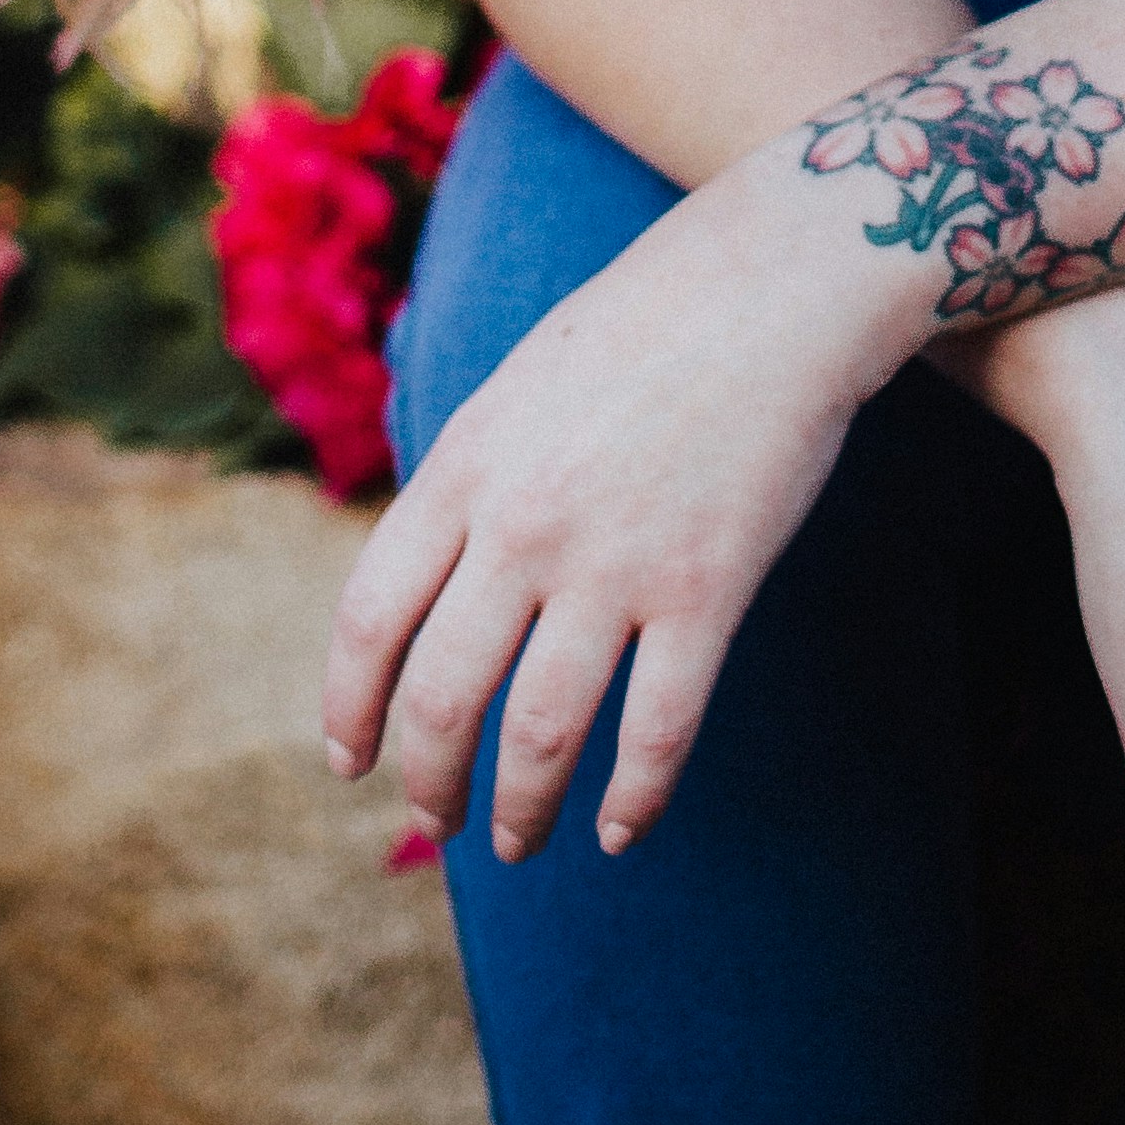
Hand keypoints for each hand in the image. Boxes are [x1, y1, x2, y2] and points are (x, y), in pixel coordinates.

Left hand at [322, 146, 915, 862]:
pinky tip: (619, 831)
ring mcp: (616, 563)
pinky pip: (655, 731)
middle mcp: (525, 524)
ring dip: (518, 809)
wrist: (772, 284)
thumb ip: (467, 485)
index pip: (371, 620)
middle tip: (437, 819)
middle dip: (430, 778)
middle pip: (444, 694)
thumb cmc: (643, 328)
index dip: (351, 708)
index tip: (352, 761)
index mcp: (467, 468)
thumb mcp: (516, 388)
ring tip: (513, 841)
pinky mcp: (707, 592)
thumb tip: (425, 591)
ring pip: (540, 732)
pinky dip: (631, 801)